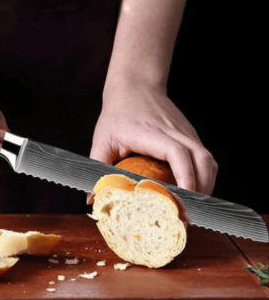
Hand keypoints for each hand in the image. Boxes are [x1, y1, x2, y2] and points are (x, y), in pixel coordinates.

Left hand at [88, 83, 217, 202]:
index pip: (176, 152)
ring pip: (208, 160)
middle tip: (188, 214)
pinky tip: (194, 191)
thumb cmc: (117, 113)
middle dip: (200, 190)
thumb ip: (97, 168)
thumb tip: (91, 198)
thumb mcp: (102, 139)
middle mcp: (173, 130)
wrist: (135, 85)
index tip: (183, 200)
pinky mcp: (190, 134)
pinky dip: (204, 177)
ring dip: (206, 185)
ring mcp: (185, 131)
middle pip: (201, 159)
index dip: (184, 177)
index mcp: (150, 132)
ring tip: (194, 207)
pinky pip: (205, 157)